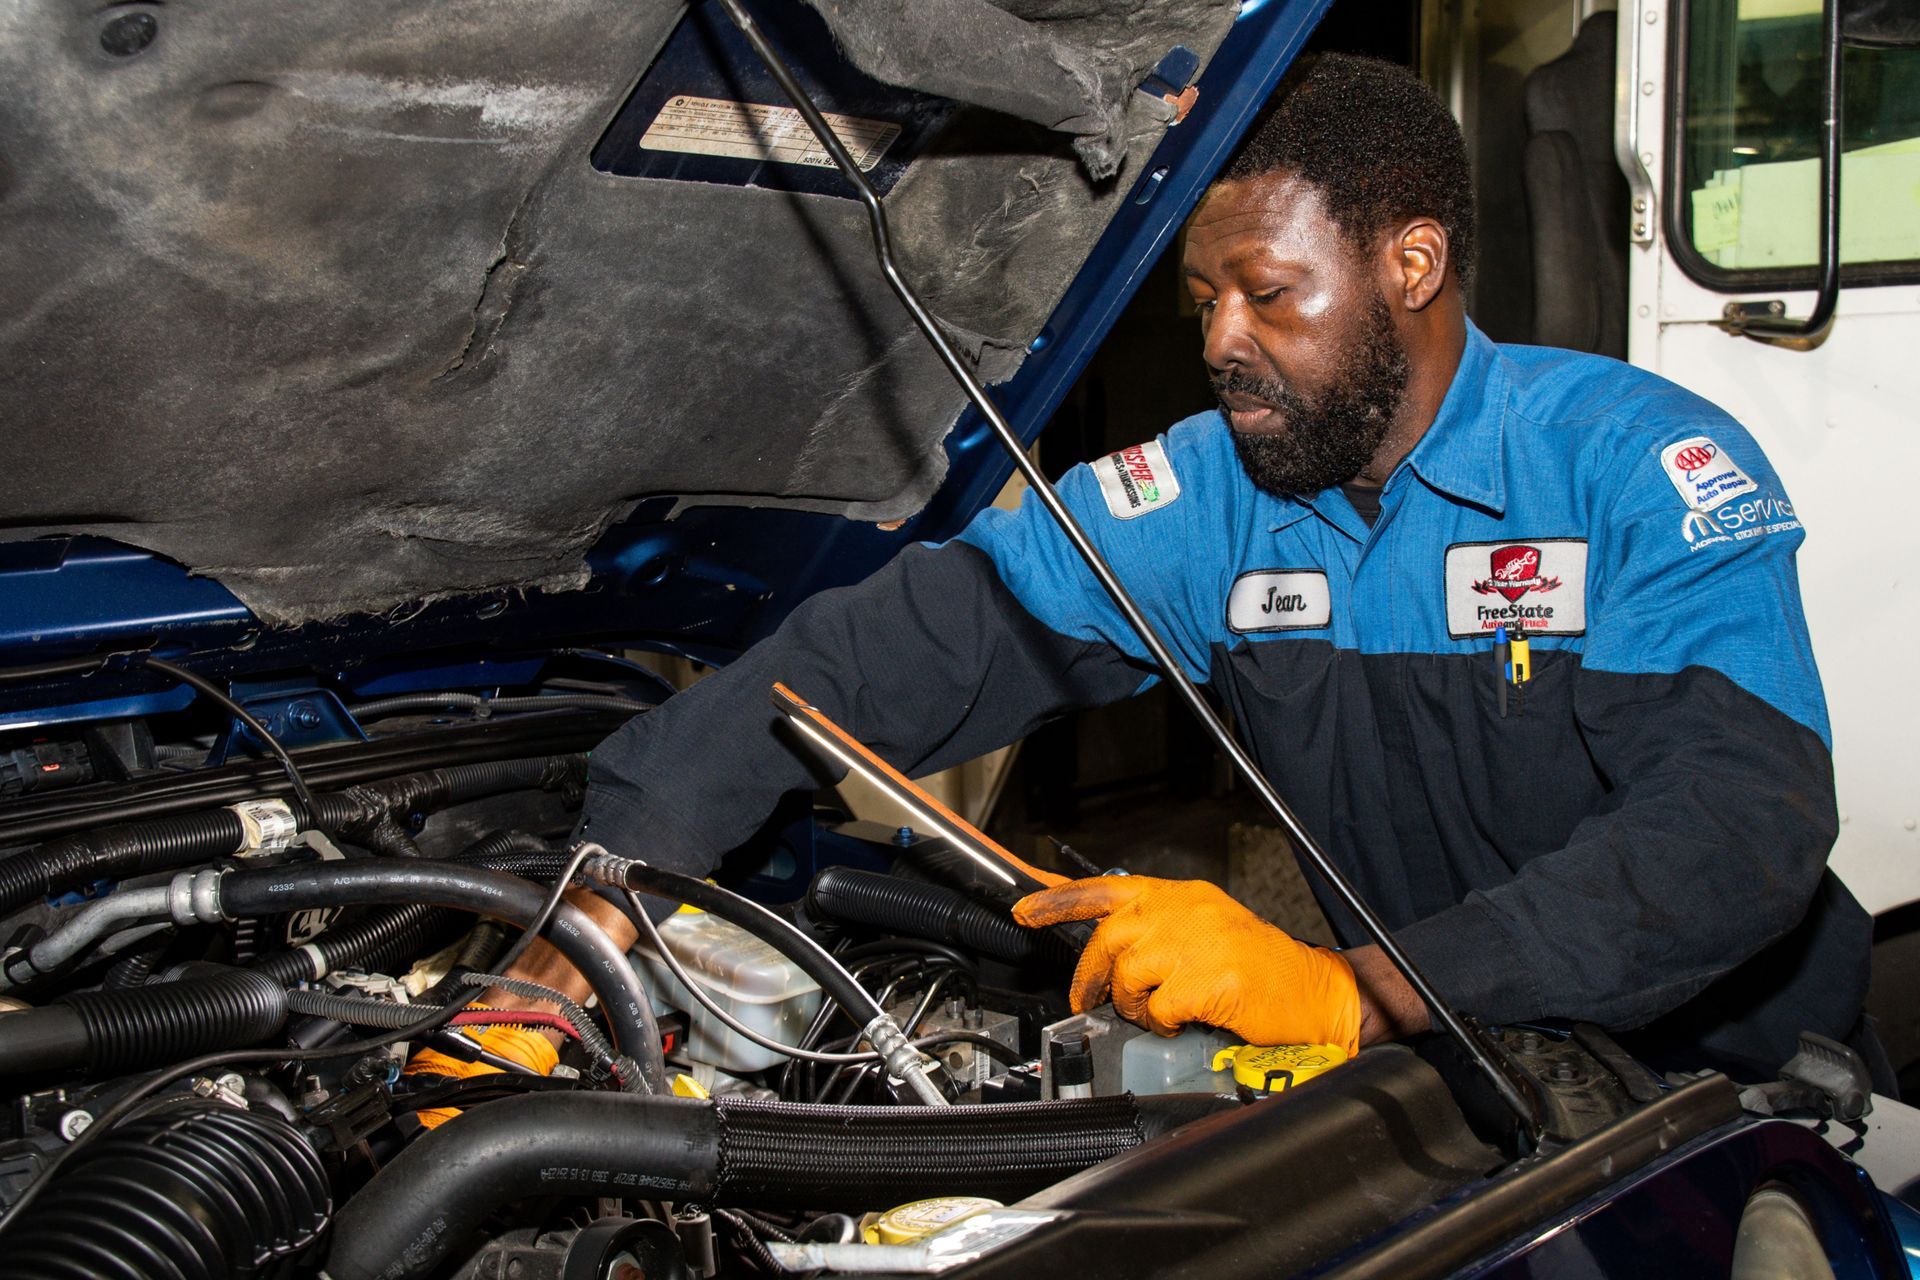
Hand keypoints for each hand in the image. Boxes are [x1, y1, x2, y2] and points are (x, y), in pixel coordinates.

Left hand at [1013, 875, 1360, 1054]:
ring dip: (1132, 1005)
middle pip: (1108, 938)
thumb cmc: (1257, 967)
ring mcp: (1198, 943)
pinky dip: (1161, 1023)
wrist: (1312, 991)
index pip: (1107, 888)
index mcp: (1180, 897)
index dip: (1059, 900)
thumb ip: (1154, 931)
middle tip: (1093, 1000)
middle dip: (1091, 977)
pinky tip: (1179, 1023)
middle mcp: (1185, 911)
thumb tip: (1105, 949)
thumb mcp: (1200, 931)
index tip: (1024, 911)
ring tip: (1154, 1014)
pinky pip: (1158, 1006)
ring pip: (1128, 974)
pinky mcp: (1210, 979)